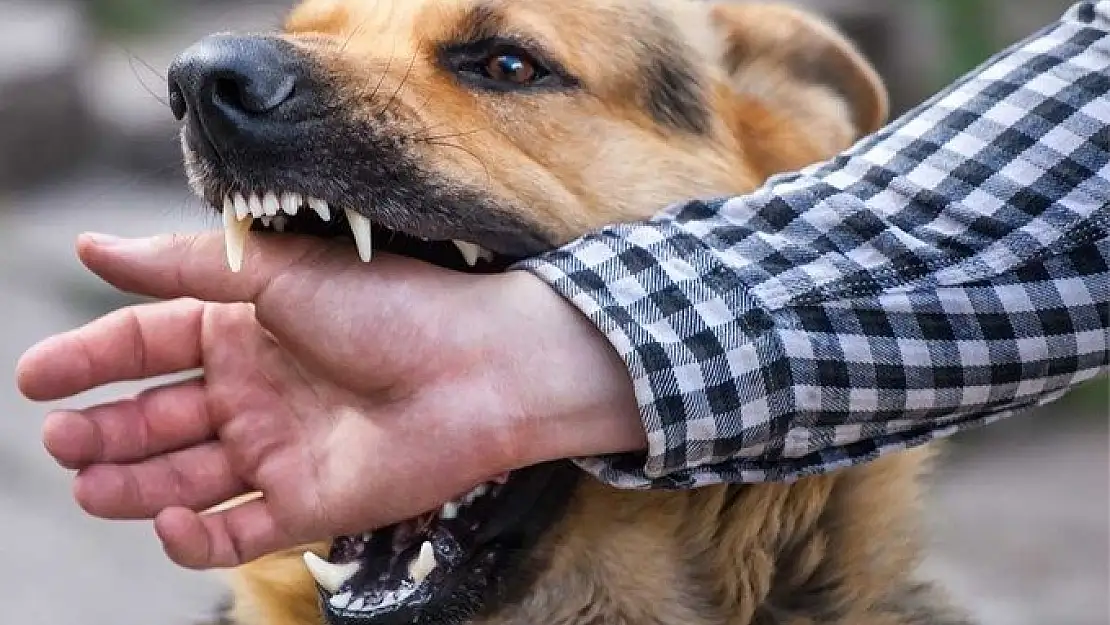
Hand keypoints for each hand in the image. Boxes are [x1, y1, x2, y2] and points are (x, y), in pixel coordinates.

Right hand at [16, 232, 643, 569]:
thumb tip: (92, 247)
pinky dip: (195, 535)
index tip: (35, 378)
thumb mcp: (279, 271)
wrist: (482, 366)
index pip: (150, 343)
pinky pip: (237, 530)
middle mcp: (258, 390)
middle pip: (158, 416)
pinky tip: (165, 517)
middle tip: (59, 439)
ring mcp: (281, 449)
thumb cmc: (392, 305)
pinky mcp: (310, 502)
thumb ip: (184, 269)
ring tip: (86, 480)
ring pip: (185, 475)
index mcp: (247, 328)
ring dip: (132, 483)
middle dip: (104, 429)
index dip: (91, 359)